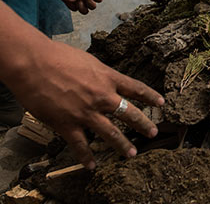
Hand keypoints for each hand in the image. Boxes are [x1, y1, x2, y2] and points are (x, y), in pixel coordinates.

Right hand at [14, 40, 163, 169]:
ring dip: (122, 145)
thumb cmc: (58, 57)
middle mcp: (102, 96)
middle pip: (129, 112)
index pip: (136, 88)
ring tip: (131, 154)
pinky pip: (81, 145)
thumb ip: (100, 74)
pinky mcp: (68, 124)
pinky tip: (91, 165)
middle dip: (143, 124)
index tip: (162, 103)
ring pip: (111, 133)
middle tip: (153, 132)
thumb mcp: (89, 61)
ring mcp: (86, 112)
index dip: (151, 96)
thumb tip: (106, 79)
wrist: (35, 64)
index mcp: (108, 77)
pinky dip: (86, 157)